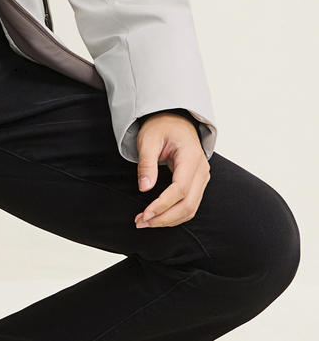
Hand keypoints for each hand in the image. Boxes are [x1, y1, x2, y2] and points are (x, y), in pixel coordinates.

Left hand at [134, 112, 209, 228]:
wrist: (175, 121)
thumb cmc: (161, 127)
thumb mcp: (148, 139)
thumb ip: (147, 163)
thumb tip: (144, 188)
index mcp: (191, 156)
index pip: (180, 189)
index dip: (162, 205)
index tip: (145, 214)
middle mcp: (201, 169)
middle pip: (188, 204)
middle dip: (164, 218)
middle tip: (141, 223)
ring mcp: (202, 177)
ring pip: (190, 209)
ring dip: (168, 220)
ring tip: (146, 222)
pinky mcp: (198, 183)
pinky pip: (189, 205)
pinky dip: (174, 214)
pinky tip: (158, 216)